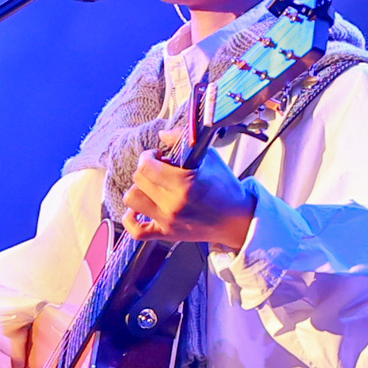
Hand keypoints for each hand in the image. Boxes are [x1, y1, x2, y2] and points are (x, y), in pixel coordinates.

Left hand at [122, 143, 258, 249]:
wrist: (236, 220)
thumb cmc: (225, 189)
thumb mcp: (210, 158)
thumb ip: (184, 141)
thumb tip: (163, 133)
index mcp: (184, 184)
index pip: (147, 166)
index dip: (148, 156)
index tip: (157, 156)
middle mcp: (173, 204)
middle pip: (138, 180)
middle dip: (145, 169)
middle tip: (158, 169)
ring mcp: (168, 221)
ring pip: (132, 200)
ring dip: (138, 189)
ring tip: (151, 187)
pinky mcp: (166, 234)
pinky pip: (136, 231)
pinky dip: (130, 220)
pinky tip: (138, 210)